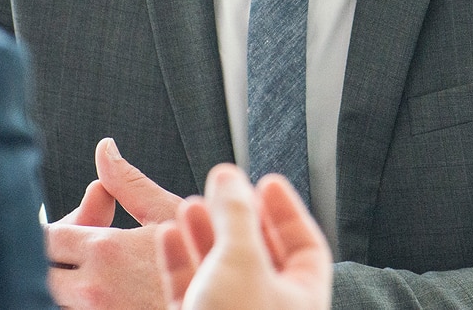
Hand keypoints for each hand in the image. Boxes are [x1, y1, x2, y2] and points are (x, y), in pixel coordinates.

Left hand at [47, 138, 182, 309]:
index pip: (47, 237)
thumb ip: (128, 182)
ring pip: (57, 297)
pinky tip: (104, 290)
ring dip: (66, 283)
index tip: (67, 228)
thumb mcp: (168, 214)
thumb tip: (105, 150)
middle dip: (53, 258)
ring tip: (91, 270)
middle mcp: (93, 287)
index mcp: (106, 248)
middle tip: (75, 251)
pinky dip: (79, 300)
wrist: (219, 306)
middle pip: (43, 271)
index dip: (53, 229)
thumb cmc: (199, 263)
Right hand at [156, 164, 331, 309]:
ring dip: (205, 236)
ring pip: (221, 272)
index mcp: (301, 299)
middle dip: (237, 218)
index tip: (266, 180)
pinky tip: (167, 236)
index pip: (304, 244)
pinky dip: (179, 262)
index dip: (286, 209)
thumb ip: (236, 214)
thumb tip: (229, 176)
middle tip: (221, 188)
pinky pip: (190, 293)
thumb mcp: (242, 260)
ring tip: (189, 206)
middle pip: (259, 254)